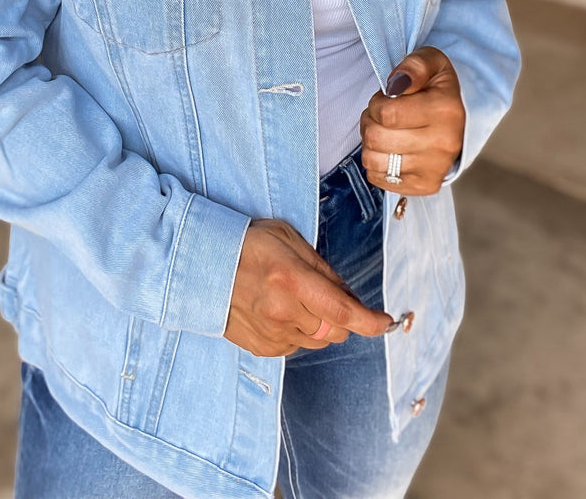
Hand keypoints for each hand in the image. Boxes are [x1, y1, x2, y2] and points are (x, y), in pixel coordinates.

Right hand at [223, 217, 392, 356]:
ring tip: (293, 298)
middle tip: (323, 294)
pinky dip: (298, 331)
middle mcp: (283, 311)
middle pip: (336, 330)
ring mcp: (271, 333)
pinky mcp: (262, 347)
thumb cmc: (245, 244)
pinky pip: (296, 346)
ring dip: (318, 324)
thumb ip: (322, 268)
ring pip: (318, 340)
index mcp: (291, 279)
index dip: (370, 321)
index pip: (343, 310)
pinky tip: (279, 310)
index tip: (385, 321)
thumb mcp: (288, 238)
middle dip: (340, 316)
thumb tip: (348, 295)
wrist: (200, 265)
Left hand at [360, 46, 464, 195]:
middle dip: (371, 122)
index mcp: (445, 111)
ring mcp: (436, 169)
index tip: (386, 99)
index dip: (377, 104)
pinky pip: (378, 179)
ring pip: (373, 161)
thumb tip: (396, 83)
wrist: (460, 120)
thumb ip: (413, 66)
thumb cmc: (437, 89)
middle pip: (376, 139)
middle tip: (382, 116)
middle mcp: (443, 144)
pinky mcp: (425, 186)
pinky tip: (392, 151)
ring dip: (371, 144)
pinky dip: (377, 164)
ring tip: (386, 132)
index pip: (386, 114)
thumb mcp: (430, 63)